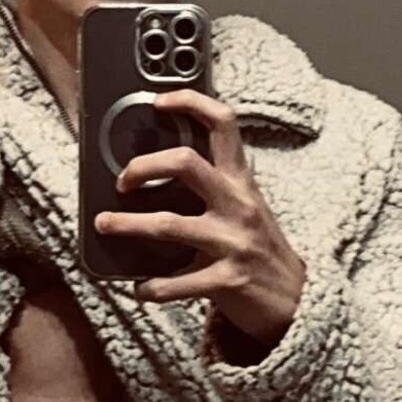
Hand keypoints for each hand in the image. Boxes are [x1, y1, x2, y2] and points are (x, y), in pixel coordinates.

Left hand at [95, 90, 305, 348]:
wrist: (297, 300)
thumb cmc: (256, 246)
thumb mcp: (241, 207)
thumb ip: (209, 188)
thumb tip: (150, 177)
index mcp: (239, 180)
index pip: (223, 123)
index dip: (191, 102)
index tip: (159, 101)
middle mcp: (237, 204)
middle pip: (186, 163)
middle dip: (144, 166)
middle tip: (122, 180)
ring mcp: (233, 241)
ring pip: (169, 224)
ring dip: (128, 225)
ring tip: (104, 224)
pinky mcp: (228, 279)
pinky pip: (178, 282)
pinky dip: (151, 287)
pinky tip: (140, 288)